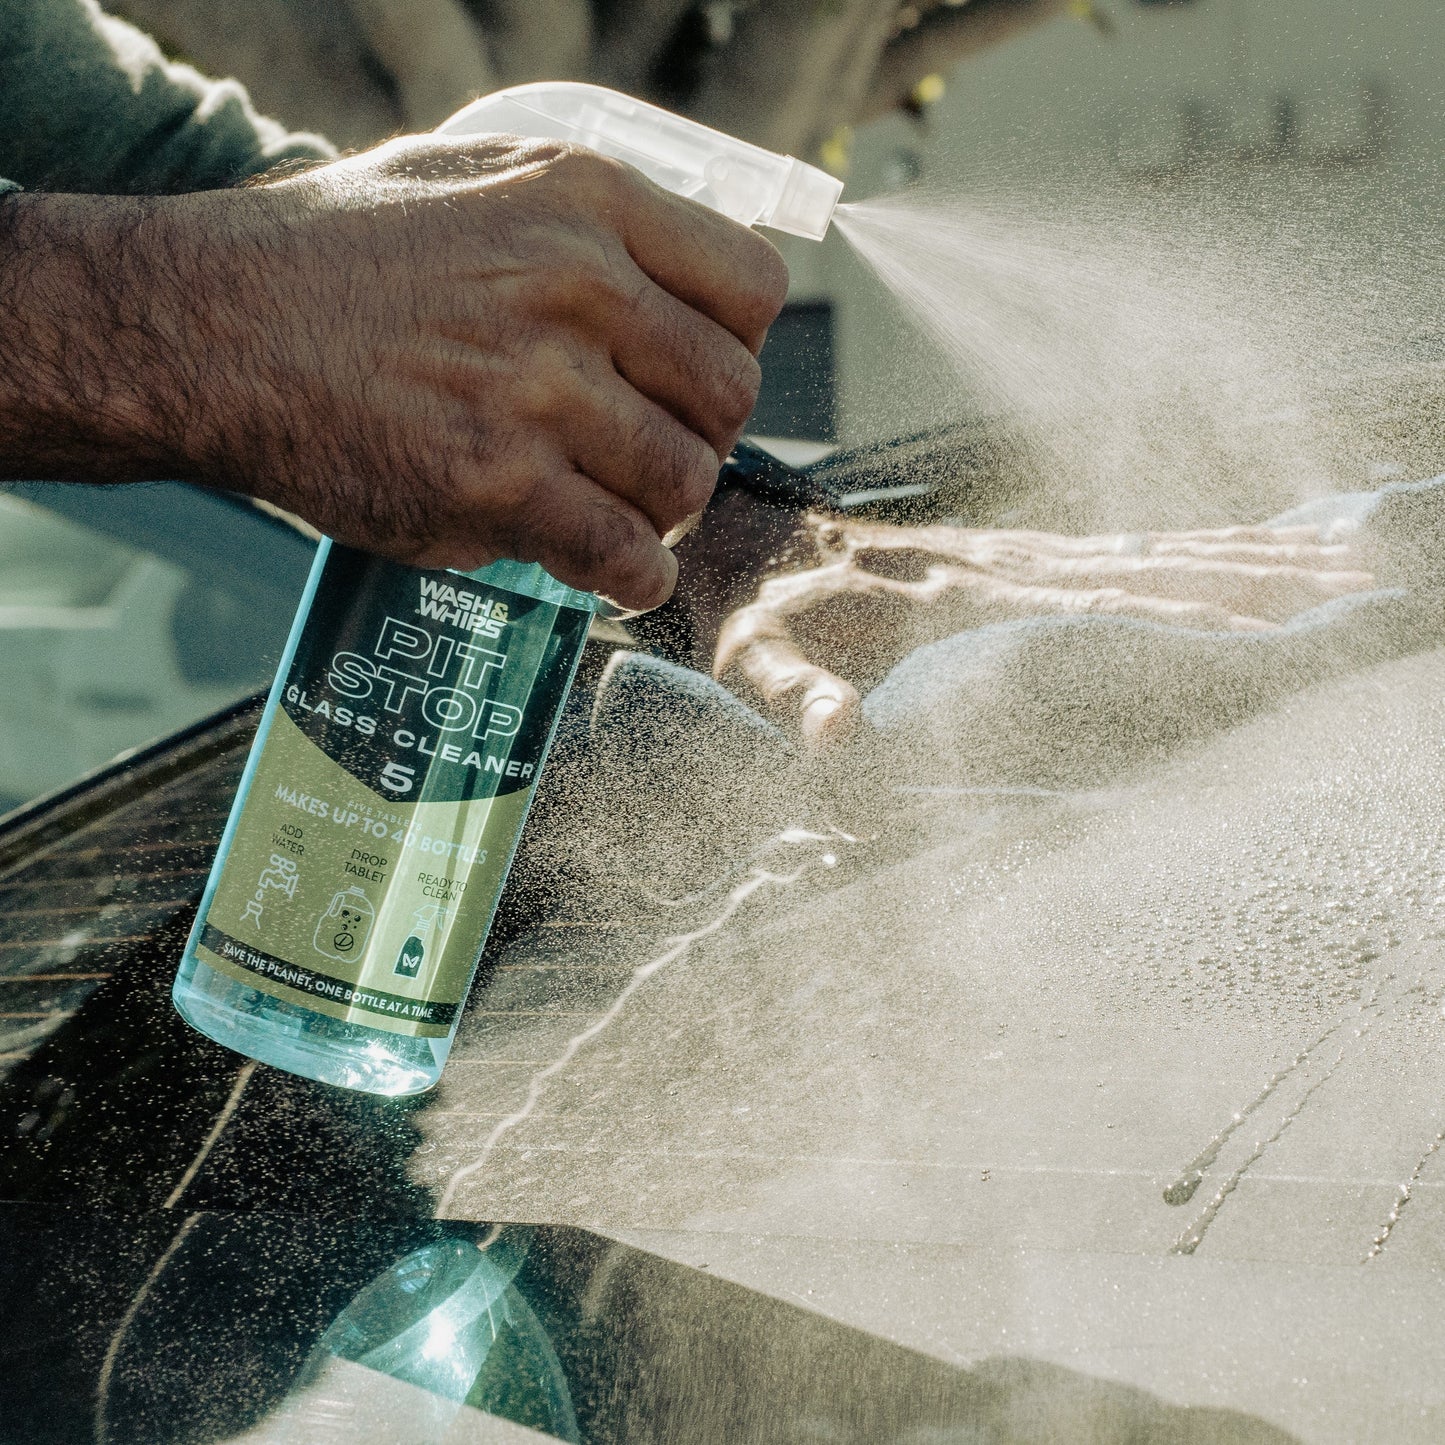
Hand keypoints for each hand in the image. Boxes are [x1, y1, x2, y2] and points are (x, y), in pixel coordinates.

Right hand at [0, 137, 786, 610]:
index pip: (752, 289)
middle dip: (698, 435)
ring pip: (685, 483)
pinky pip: (626, 557)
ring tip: (604, 503)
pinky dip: (633, 579)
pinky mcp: (495, 487)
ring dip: (658, 509)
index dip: (733, 344)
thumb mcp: (474, 178)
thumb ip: (588, 221)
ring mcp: (535, 392)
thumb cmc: (338, 257)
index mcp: (584, 200)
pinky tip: (610, 571)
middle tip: (645, 452)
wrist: (212, 329)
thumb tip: (678, 285)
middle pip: (728, 395)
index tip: (691, 376)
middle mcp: (574, 288)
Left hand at [713, 515, 1376, 746]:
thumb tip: (839, 740)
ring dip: (1253, 556)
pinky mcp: (1013, 556)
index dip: (1196, 615)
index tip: (1284, 623)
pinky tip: (1241, 552)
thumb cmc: (750, 612)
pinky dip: (1195, 547)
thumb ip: (796, 699)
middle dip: (1266, 578)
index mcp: (970, 599)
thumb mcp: (756, 662)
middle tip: (1365, 580)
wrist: (736, 538)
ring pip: (1158, 550)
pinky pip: (1125, 548)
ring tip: (1346, 556)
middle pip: (1164, 569)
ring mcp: (1018, 557)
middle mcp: (1012, 569)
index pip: (1106, 609)